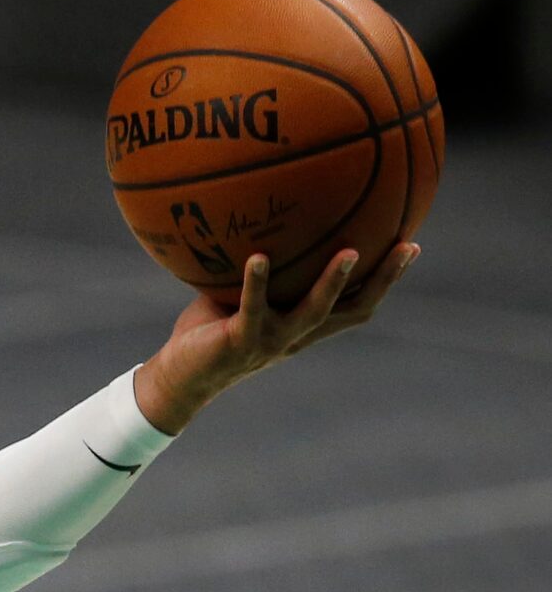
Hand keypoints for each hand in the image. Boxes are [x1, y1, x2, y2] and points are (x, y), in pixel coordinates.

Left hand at [133, 241, 419, 432]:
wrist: (179, 376)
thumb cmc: (210, 330)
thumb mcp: (240, 294)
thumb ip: (261, 267)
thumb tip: (268, 215)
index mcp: (304, 325)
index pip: (357, 303)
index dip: (387, 279)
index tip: (412, 245)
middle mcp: (296, 335)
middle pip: (353, 309)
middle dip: (383, 279)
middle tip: (406, 246)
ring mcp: (271, 340)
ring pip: (313, 312)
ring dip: (332, 282)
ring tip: (349, 251)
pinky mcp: (240, 341)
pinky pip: (252, 308)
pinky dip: (255, 282)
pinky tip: (257, 256)